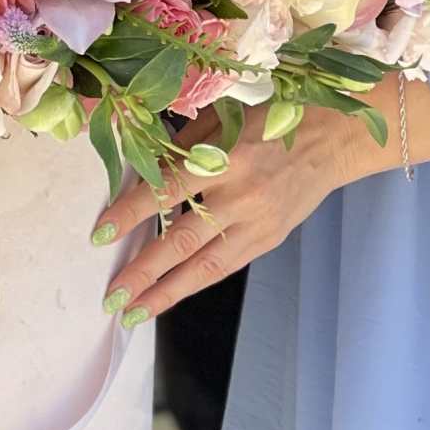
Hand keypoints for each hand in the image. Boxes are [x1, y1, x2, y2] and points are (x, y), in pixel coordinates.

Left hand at [91, 75, 429, 325]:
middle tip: (110, 296)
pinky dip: (195, 283)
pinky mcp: (267, 240)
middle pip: (181, 241)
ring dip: (165, 292)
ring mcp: (256, 224)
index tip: (99, 235)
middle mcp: (238, 197)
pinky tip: (171, 296)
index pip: (166, 192)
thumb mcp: (221, 118)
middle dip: (142, 271)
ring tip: (133, 312)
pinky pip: (225, 267)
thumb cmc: (267, 116)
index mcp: (223, 158)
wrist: (329, 137)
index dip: (130, 214)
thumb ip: (183, 146)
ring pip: (203, 266)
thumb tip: (142, 172)